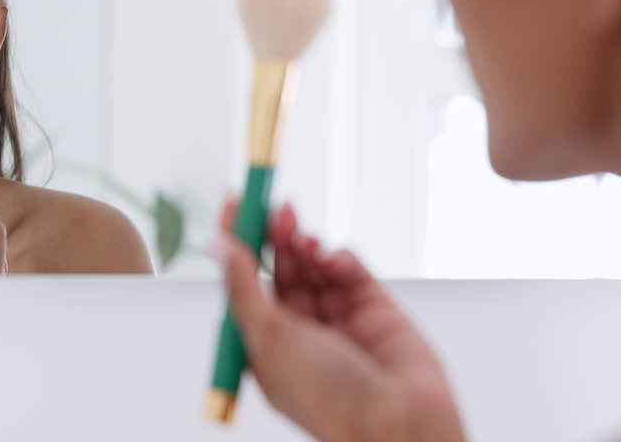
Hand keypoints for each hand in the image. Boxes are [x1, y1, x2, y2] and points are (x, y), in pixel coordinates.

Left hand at [216, 198, 464, 441]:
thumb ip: (244, 286)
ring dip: (304, 246)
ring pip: (313, 266)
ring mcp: (337, 319)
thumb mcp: (269, 338)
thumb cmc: (330, 398)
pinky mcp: (374, 310)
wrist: (400, 425)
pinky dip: (341, 258)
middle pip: (278, 269)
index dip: (237, 243)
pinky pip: (350, 271)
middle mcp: (298, 331)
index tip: (234, 202)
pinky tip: (336, 262)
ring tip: (302, 238)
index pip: (243, 281)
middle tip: (274, 208)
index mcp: (265, 343)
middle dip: (273, 237)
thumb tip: (220, 244)